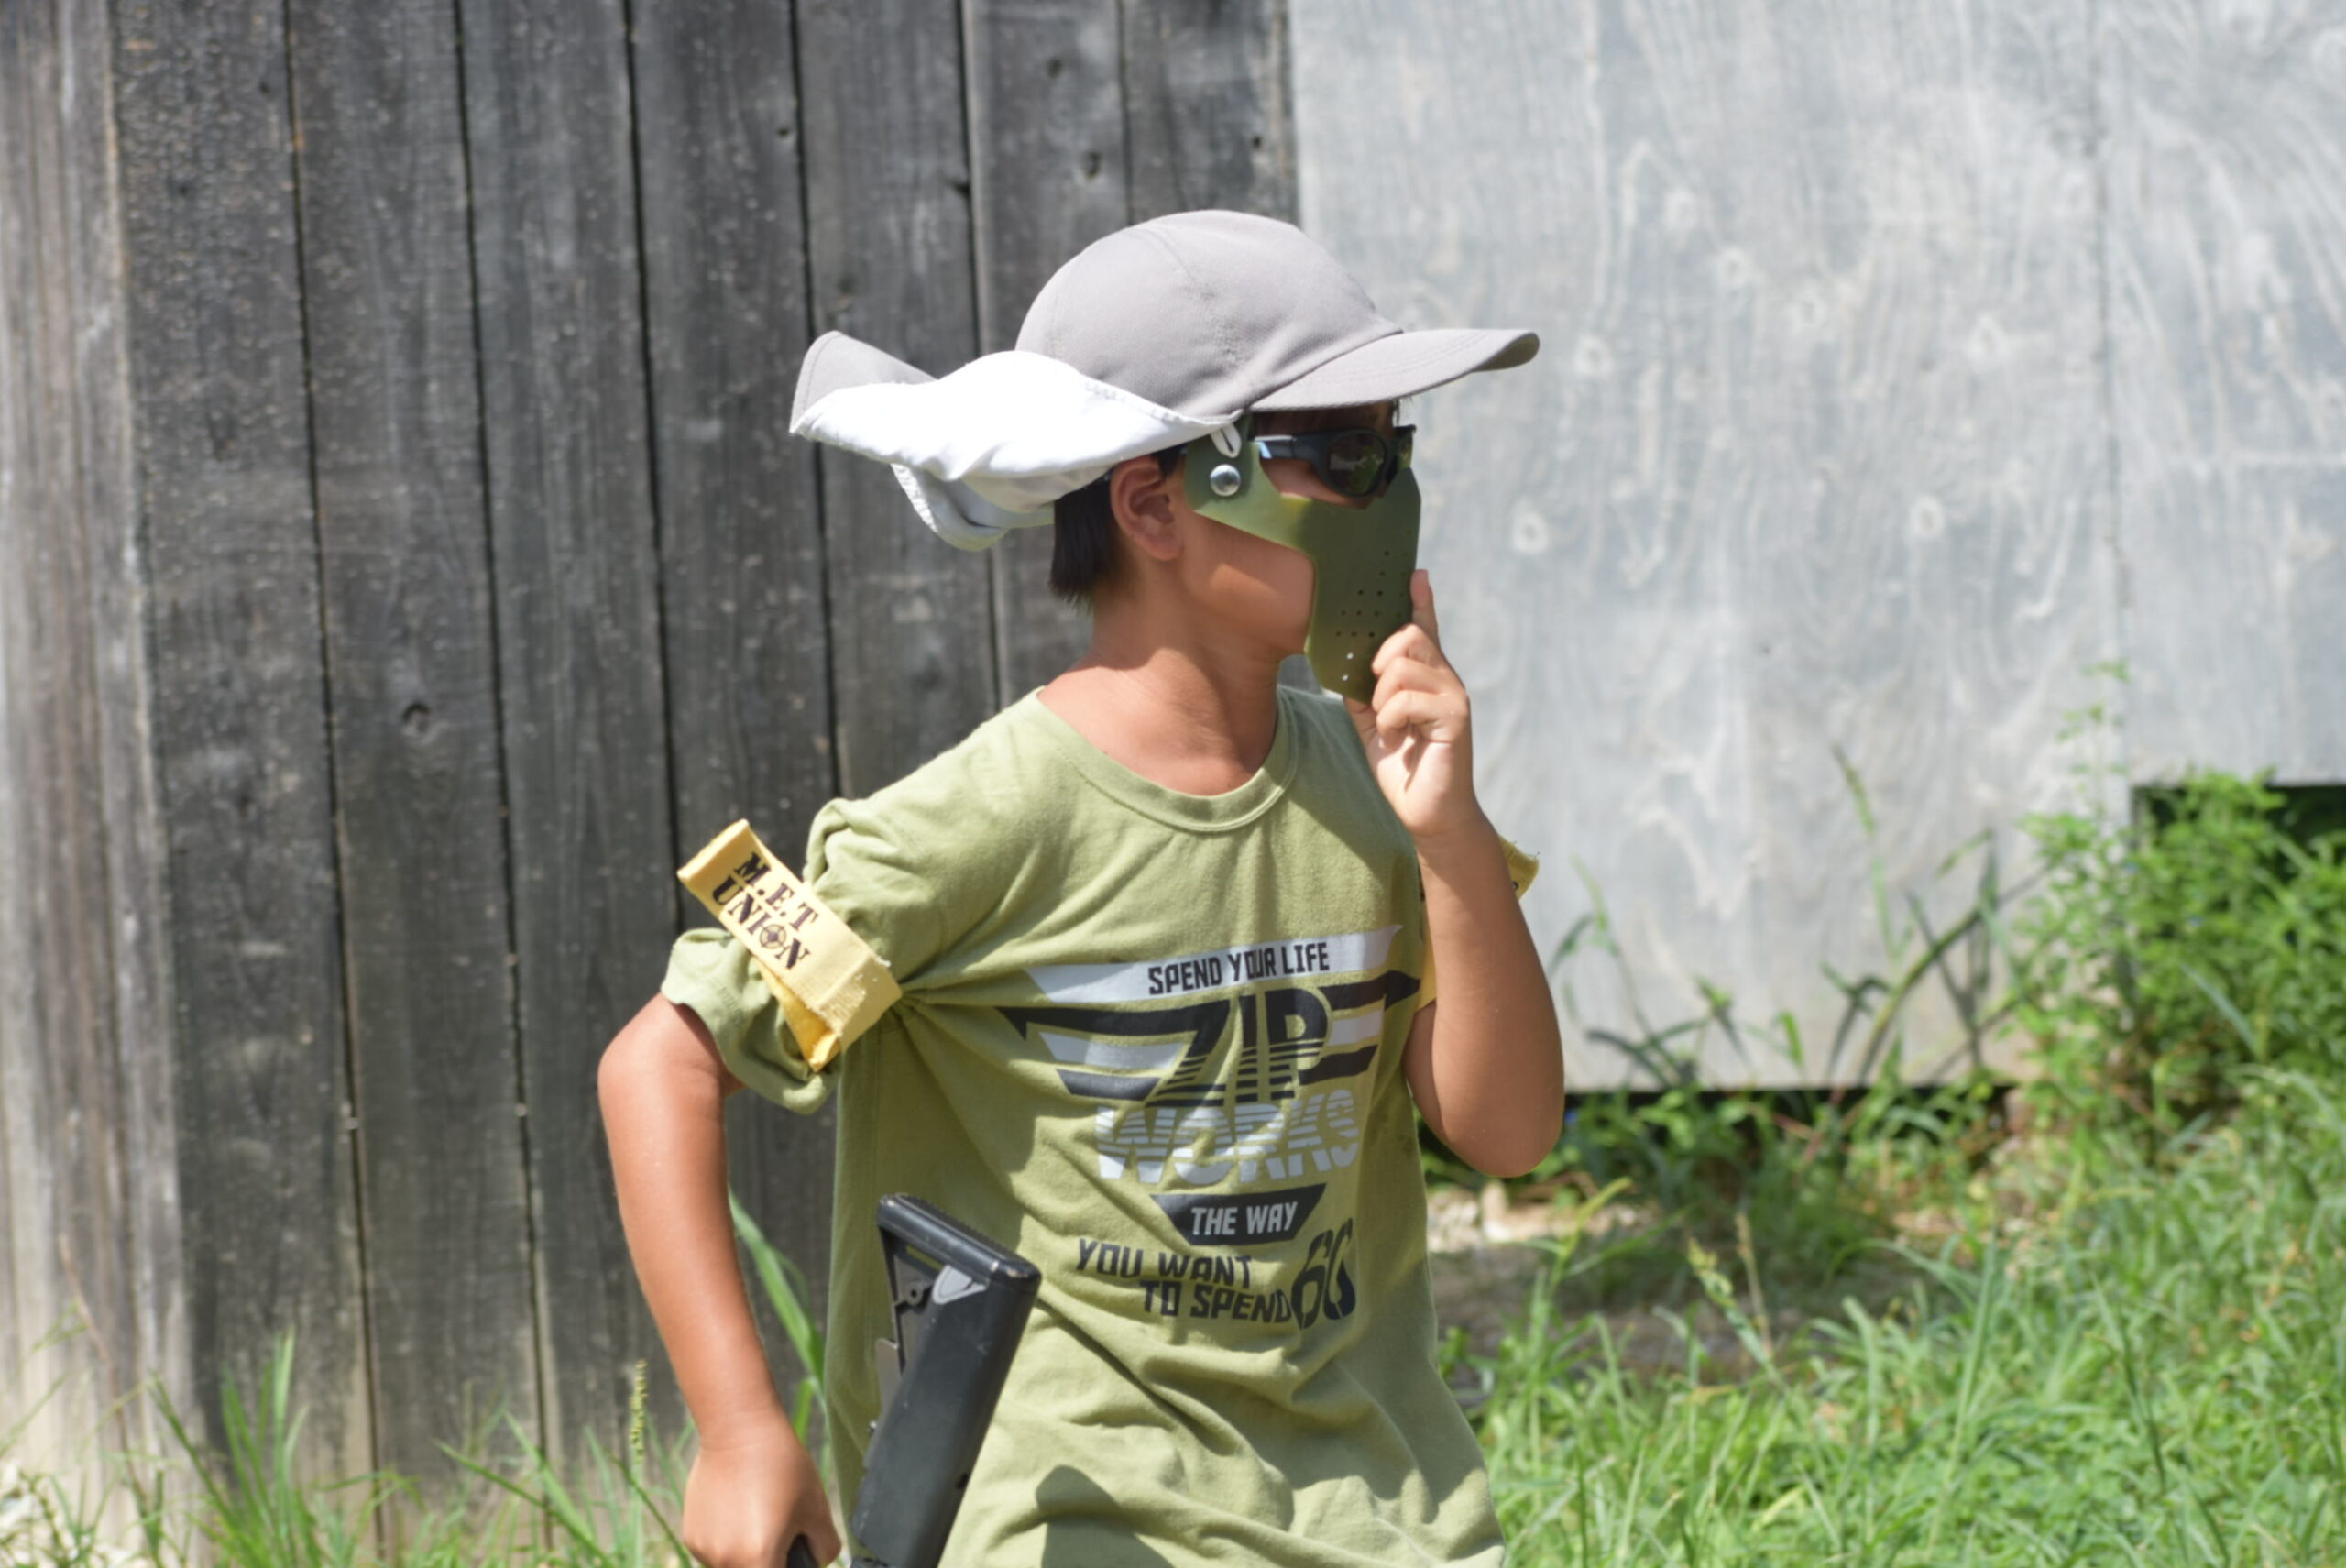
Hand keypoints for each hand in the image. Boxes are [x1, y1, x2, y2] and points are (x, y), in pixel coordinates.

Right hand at [680, 1415, 840, 1567]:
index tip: (794, 1552)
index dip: (790, 1566)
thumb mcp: (817, 1508)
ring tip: (760, 1516)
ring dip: (748, 1556)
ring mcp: (704, 1550)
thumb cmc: (782, 1466)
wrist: (739, 1431)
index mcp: (758, 1559)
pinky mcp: (691, 1536)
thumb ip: (823, 1548)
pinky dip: (730, 1544)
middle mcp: (725, 1561)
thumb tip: (816, 1562)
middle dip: (769, 1561)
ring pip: (733, 1567)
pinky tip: (739, 1512)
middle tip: (781, 1530)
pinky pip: (716, 1554)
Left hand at [1343, 570, 1484, 843]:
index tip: (1415, 573)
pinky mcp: (1455, 718)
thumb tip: (1348, 664)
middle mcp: (1446, 680)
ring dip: (1381, 698)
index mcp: (1427, 678)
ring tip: (1388, 726)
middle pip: (1408, 636)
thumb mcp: (1374, 724)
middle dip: (1379, 661)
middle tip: (1374, 697)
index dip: (1420, 600)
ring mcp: (1454, 697)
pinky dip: (1389, 719)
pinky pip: (1407, 698)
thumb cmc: (1403, 768)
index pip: (1425, 629)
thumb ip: (1365, 693)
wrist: (1428, 814)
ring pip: (1403, 666)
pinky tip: (1396, 739)